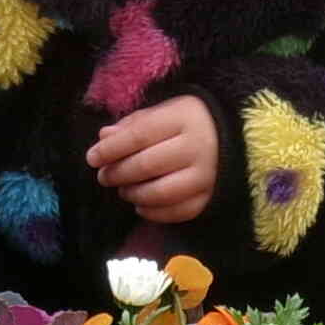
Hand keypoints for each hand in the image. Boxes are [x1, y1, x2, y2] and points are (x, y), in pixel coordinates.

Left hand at [85, 96, 218, 224]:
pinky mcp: (210, 197)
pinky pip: (176, 212)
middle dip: (118, 173)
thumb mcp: (163, 113)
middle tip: (104, 176)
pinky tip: (141, 204)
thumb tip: (104, 137)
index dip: (111, 149)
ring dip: (133, 194)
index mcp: (183, 119)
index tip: (92, 158)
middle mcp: (198, 148)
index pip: (139, 135)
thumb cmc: (188, 124)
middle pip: (146, 165)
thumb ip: (133, 124)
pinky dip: (153, 212)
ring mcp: (206, 176)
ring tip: (124, 189)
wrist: (232, 139)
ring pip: (160, 193)